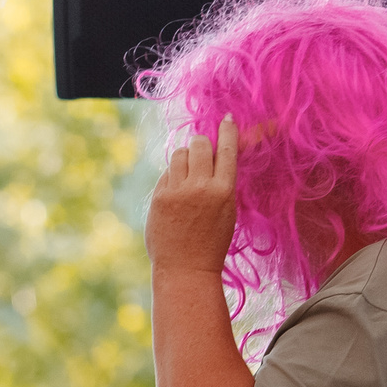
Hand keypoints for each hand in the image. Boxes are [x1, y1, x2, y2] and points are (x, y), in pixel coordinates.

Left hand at [147, 117, 239, 274]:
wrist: (186, 268)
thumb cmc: (212, 242)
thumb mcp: (228, 210)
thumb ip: (222, 183)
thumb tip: (216, 155)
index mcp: (224, 190)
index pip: (227, 149)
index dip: (228, 131)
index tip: (228, 118)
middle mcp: (200, 186)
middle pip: (200, 144)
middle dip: (202, 144)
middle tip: (203, 153)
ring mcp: (177, 191)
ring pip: (180, 154)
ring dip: (186, 158)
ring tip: (189, 175)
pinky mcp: (159, 196)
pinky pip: (166, 173)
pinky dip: (172, 176)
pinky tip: (177, 193)